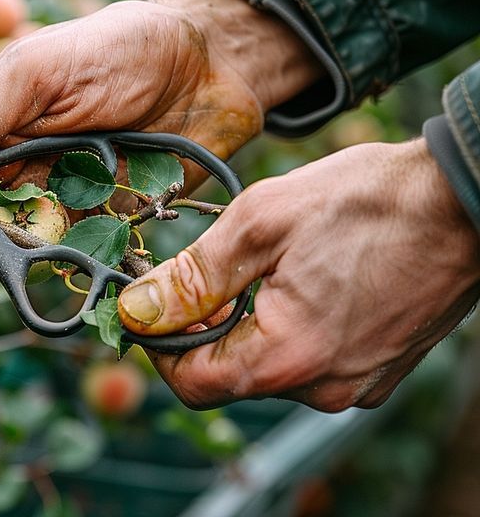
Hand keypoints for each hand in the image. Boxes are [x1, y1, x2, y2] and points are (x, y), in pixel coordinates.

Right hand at [0, 0, 320, 272]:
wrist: (211, 63)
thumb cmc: (119, 49)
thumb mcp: (41, 71)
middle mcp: (24, 176)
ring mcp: (67, 206)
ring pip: (21, 251)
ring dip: (3, 261)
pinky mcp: (111, 229)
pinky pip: (82, 262)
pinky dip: (69, 275)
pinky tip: (63, 276)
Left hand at [118, 138, 479, 411]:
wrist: (466, 196)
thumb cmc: (368, 201)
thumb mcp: (260, 223)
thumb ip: (192, 277)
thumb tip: (136, 310)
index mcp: (290, 358)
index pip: (193, 384)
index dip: (159, 344)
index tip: (150, 302)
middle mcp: (325, 387)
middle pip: (230, 377)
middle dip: (202, 329)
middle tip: (201, 275)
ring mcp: (358, 382)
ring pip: (269, 368)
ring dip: (245, 326)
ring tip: (257, 269)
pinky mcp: (379, 368)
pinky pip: (310, 361)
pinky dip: (286, 329)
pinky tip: (298, 282)